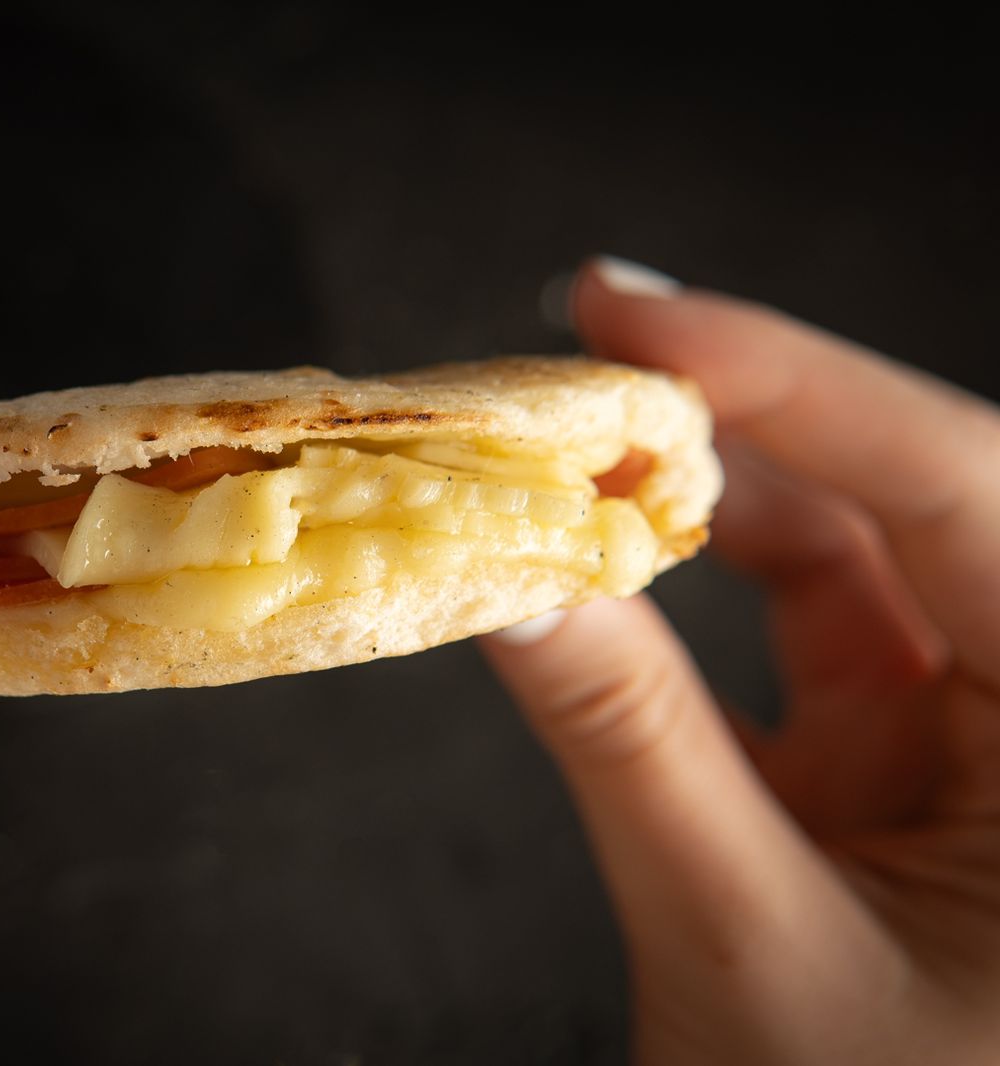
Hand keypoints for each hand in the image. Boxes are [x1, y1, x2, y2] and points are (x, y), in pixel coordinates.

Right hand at [482, 259, 999, 1063]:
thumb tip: (506, 574)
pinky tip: (596, 545)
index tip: (636, 315)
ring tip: (562, 447)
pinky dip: (684, 579)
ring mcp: (967, 730)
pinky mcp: (885, 752)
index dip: (800, 384)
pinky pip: (791, 619)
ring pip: (843, 546)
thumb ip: (626, 744)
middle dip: (741, 419)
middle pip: (910, 499)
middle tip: (587, 350)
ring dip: (697, 492)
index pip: (970, 501)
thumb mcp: (744, 943)